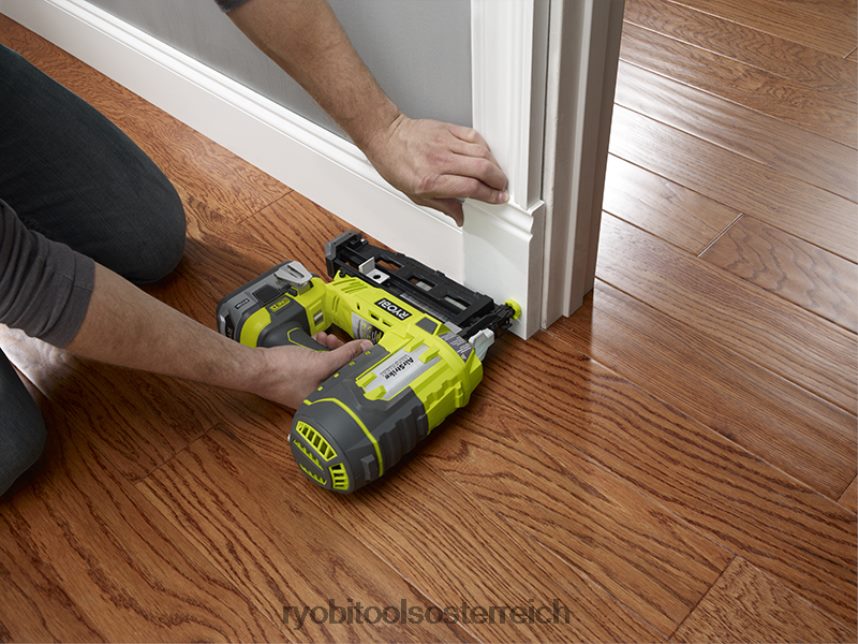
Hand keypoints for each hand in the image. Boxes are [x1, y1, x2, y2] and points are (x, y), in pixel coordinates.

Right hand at [252, 332, 371, 408]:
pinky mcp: (297, 374)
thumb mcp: (320, 362)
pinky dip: (316, 350)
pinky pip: (313, 361)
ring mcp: (305, 385)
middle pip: (338, 372)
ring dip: (329, 349)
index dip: (356, 363)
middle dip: (341, 353)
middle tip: (341, 342)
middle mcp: (316, 395)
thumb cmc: (281, 372)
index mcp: (324, 400)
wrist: (255, 366)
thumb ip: (344, 355)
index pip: (349, 381)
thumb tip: (363, 349)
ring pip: (326, 365)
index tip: (361, 351)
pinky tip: (315, 341)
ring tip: (326, 339)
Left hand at [364, 114, 508, 224]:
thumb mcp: (416, 195)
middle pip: (482, 169)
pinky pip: (474, 137)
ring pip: (482, 152)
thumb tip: (460, 217)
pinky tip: (486, 156)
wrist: (386, 137)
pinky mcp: (447, 129)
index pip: (471, 188)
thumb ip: (443, 206)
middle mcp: (440, 161)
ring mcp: (444, 143)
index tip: (497, 198)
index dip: (490, 195)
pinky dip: (485, 147)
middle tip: (502, 187)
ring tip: (496, 174)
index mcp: (431, 181)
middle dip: (498, 181)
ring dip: (495, 165)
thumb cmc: (396, 165)